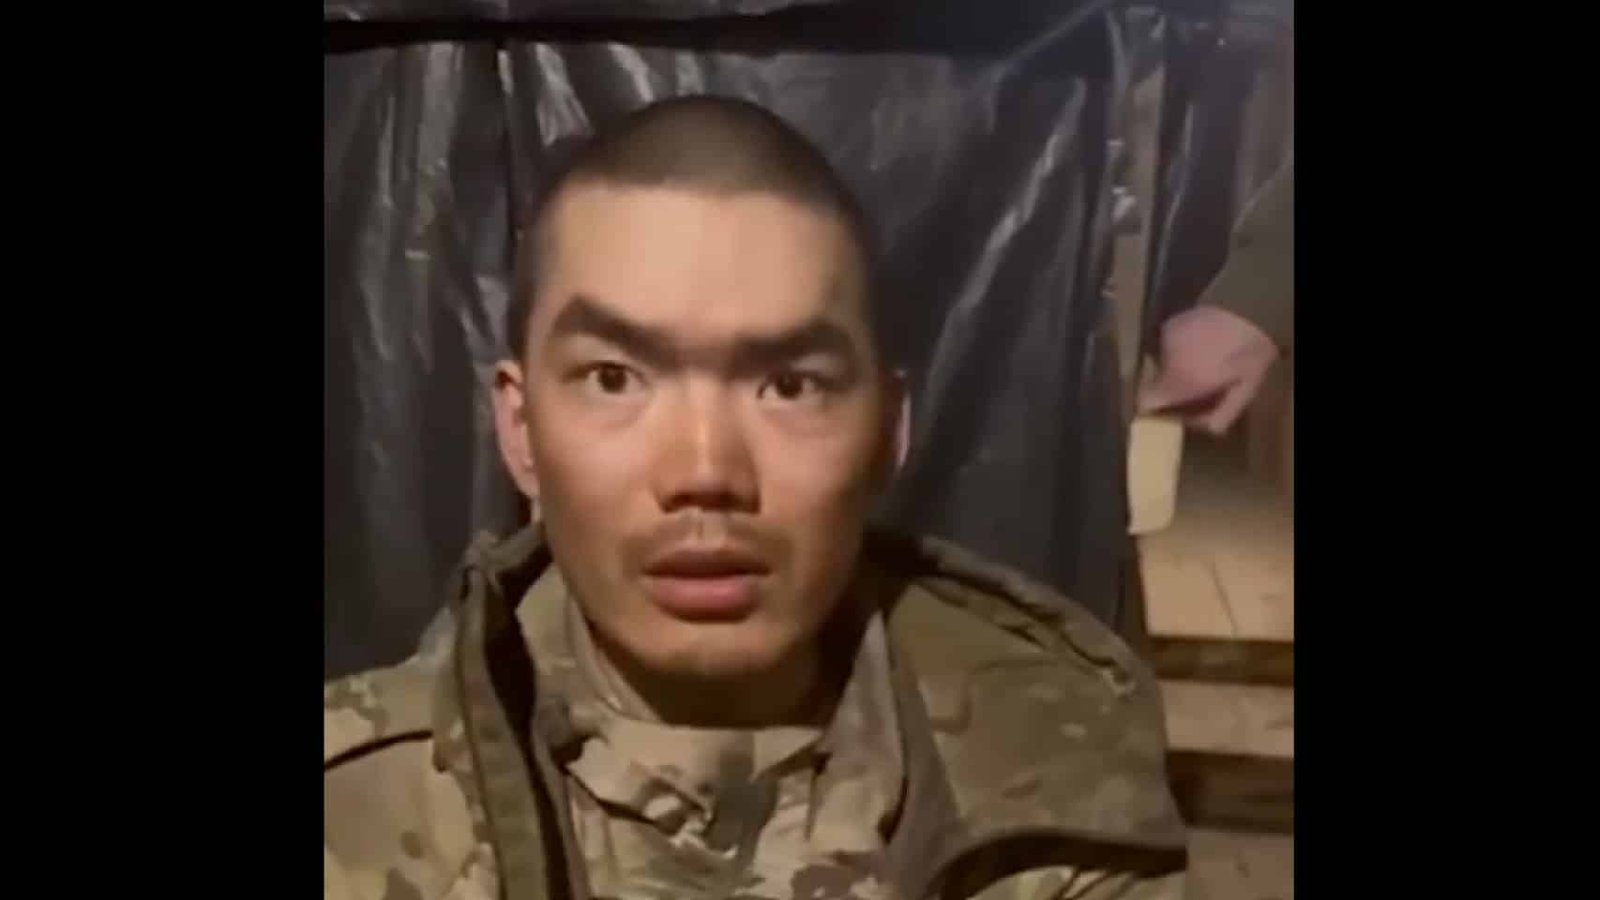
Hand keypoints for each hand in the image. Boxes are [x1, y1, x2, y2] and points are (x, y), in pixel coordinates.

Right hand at [1138, 306, 1278, 434]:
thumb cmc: (1246, 359)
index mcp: (1177, 383)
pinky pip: (1165, 344)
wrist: (1250, 313)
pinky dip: (1176, 348)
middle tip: (1191, 386)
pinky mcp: (1168, 324)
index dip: (1152, 410)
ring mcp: (1163, 341)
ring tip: (1196, 362)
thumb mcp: (1241, 394)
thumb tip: (1199, 427)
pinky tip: (1196, 345)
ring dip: (1172, 366)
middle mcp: (1163, 362)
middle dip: (1167, 388)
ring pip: (1158, 363)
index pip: (1144, 403)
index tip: (1165, 412)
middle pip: (1152, 383)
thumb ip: (1217, 417)